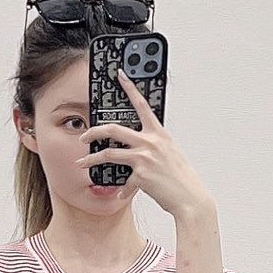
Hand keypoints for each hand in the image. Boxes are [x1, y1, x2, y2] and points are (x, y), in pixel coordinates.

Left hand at [78, 69, 214, 219]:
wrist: (190, 198)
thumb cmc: (181, 177)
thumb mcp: (169, 153)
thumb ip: (153, 145)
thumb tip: (138, 146)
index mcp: (159, 133)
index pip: (142, 104)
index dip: (130, 87)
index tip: (120, 74)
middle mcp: (150, 142)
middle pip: (113, 129)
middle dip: (93, 131)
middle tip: (84, 136)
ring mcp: (144, 158)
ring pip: (108, 153)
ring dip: (91, 159)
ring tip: (82, 163)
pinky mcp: (141, 175)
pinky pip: (124, 181)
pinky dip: (122, 190)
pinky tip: (121, 194)